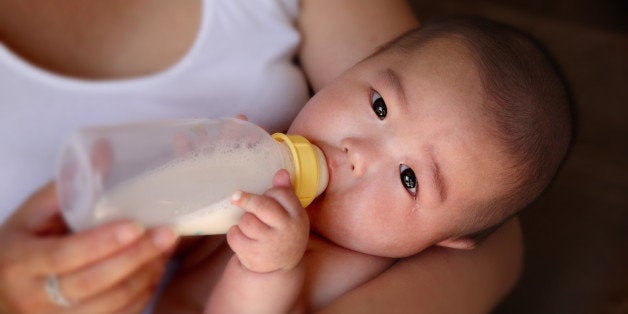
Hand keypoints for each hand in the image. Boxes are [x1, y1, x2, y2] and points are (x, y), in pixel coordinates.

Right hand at [0, 183, 178, 312]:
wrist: (2, 293)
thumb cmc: (22, 245)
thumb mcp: (32, 213)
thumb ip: (67, 186)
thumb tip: (106, 150)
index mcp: (19, 262)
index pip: (64, 256)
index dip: (102, 242)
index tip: (135, 225)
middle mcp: (34, 297)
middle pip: (93, 282)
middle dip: (136, 257)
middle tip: (167, 233)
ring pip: (111, 304)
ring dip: (145, 274)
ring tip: (166, 247)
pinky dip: (142, 293)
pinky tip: (155, 268)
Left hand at [226, 170, 309, 272]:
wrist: (280, 269)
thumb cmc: (284, 232)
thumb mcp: (291, 214)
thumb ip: (285, 193)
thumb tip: (281, 172)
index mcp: (297, 217)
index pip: (280, 194)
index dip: (270, 192)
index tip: (266, 195)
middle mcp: (286, 231)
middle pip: (262, 206)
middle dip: (247, 199)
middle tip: (235, 196)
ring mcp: (269, 246)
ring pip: (246, 220)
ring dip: (244, 221)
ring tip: (251, 227)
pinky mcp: (253, 257)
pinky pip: (234, 235)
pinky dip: (234, 233)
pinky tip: (243, 237)